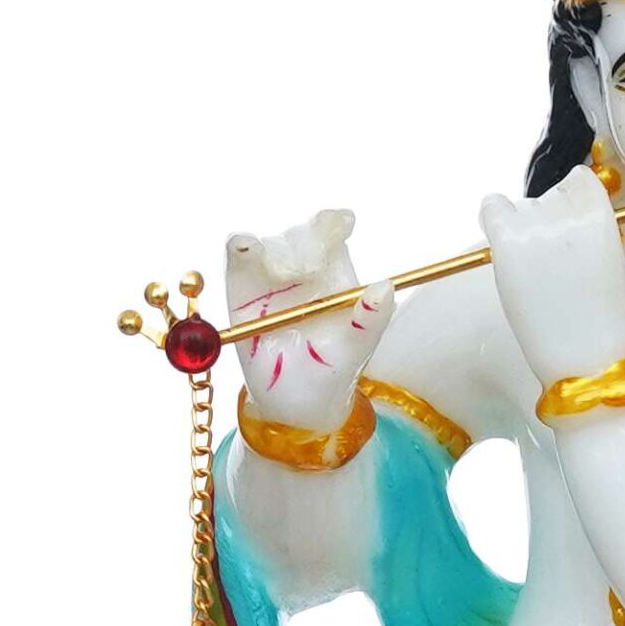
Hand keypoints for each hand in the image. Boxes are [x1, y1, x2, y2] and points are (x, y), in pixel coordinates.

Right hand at [223, 208, 394, 439]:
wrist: (294, 403)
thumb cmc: (332, 373)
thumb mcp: (357, 349)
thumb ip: (372, 319)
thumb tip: (386, 286)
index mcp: (337, 273)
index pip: (335, 231)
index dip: (335, 222)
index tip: (339, 225)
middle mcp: (305, 266)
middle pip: (303, 233)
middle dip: (306, 244)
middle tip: (306, 270)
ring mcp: (271, 273)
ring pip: (273, 242)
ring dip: (277, 252)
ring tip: (284, 277)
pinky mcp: (242, 283)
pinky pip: (239, 251)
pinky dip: (242, 245)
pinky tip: (247, 250)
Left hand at [479, 167, 624, 393]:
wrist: (586, 364)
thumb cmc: (605, 324)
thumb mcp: (615, 265)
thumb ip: (593, 233)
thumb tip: (564, 220)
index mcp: (602, 215)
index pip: (579, 182)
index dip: (574, 207)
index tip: (573, 234)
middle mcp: (568, 211)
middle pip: (549, 196)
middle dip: (550, 221)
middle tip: (553, 263)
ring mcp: (536, 226)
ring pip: (521, 206)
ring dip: (524, 228)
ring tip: (534, 270)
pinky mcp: (507, 243)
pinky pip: (492, 207)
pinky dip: (497, 218)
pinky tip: (507, 245)